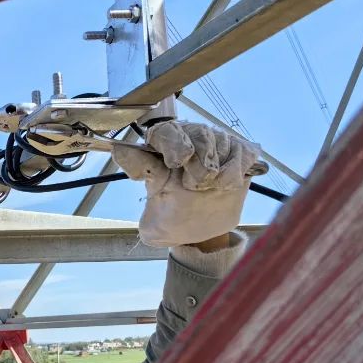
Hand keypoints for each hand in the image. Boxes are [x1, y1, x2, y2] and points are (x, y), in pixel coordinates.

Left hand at [111, 121, 263, 246]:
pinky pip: (244, 150)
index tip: (176, 162)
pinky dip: (237, 167)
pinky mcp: (240, 155)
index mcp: (164, 146)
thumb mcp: (148, 196)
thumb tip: (118, 148)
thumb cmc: (167, 213)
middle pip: (199, 133)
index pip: (167, 130)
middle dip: (198, 161)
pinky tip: (227, 184)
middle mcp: (190, 139)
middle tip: (194, 186)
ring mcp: (217, 145)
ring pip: (222, 140)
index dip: (174, 142)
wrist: (196, 232)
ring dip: (217, 168)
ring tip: (209, 187)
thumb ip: (139, 170)